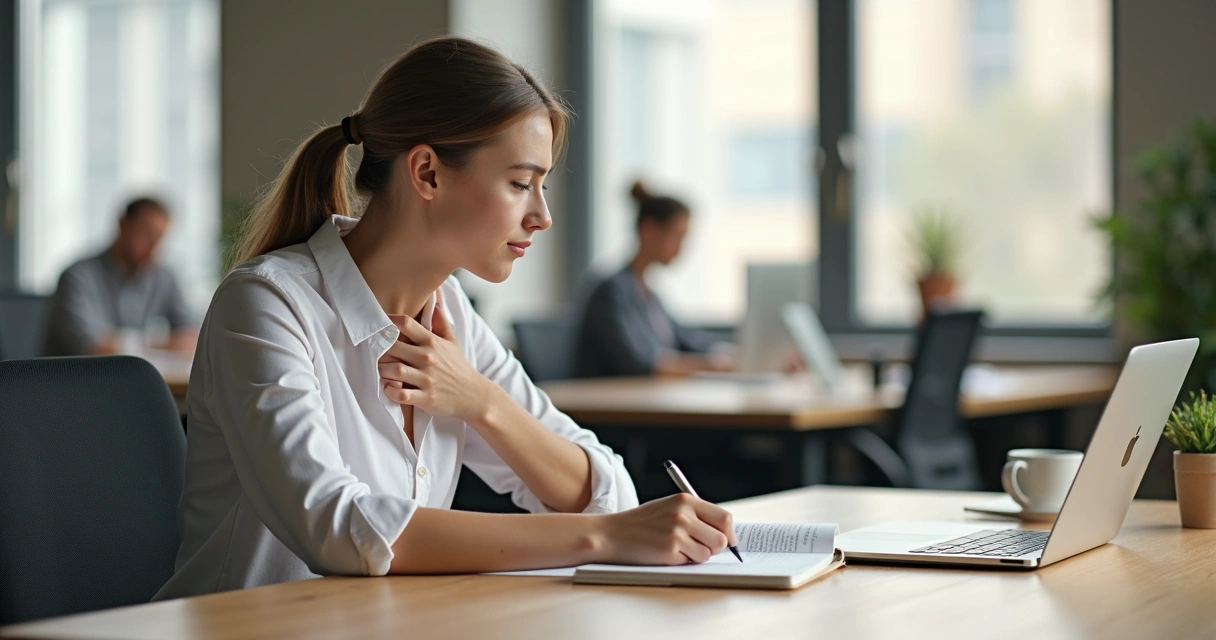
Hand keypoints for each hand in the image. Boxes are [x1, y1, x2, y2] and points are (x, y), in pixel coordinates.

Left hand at [379, 295, 493, 421]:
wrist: (473, 394)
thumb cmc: (458, 366)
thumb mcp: (452, 340)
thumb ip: (440, 319)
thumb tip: (435, 295)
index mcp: (432, 342)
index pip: (405, 323)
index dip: (388, 321)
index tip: (379, 326)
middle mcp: (428, 358)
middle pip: (393, 346)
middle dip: (379, 349)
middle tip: (376, 353)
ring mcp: (426, 379)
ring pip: (394, 370)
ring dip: (383, 371)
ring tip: (382, 371)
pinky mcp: (426, 398)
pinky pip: (401, 395)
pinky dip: (391, 391)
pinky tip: (390, 388)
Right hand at [595, 493, 735, 564]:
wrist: (611, 533)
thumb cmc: (641, 523)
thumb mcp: (668, 508)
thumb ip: (694, 515)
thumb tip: (723, 533)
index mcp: (685, 500)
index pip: (724, 517)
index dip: (729, 533)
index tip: (728, 541)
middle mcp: (684, 514)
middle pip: (722, 538)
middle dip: (716, 548)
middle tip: (701, 549)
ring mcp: (677, 532)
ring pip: (708, 554)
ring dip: (697, 556)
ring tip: (678, 549)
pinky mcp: (669, 549)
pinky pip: (690, 562)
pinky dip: (682, 562)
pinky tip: (665, 553)